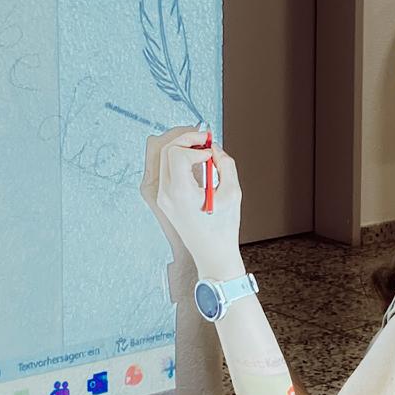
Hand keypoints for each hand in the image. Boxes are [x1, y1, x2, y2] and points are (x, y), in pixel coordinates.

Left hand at [140, 124, 242, 278]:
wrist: (213, 255)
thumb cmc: (223, 230)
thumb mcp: (233, 193)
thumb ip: (226, 164)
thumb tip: (215, 148)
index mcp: (180, 194)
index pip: (177, 153)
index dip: (196, 146)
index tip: (211, 154)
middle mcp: (166, 194)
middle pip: (165, 150)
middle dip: (186, 138)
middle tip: (205, 139)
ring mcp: (162, 197)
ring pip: (163, 157)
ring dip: (181, 147)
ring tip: (200, 148)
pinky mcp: (164, 199)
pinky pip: (166, 169)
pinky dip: (179, 159)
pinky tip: (195, 161)